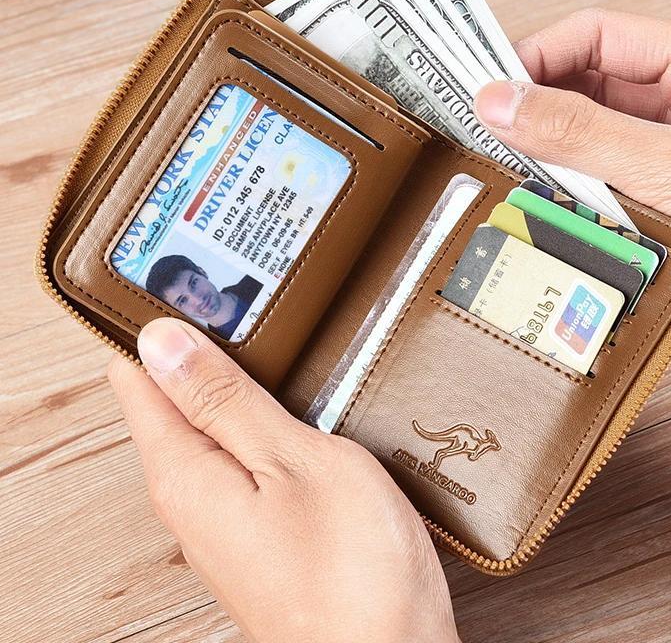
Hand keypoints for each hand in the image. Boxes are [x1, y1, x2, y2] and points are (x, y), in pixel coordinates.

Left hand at [107, 319, 459, 642]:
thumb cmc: (352, 569)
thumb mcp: (294, 460)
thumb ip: (225, 400)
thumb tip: (163, 342)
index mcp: (186, 472)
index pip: (137, 378)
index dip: (158, 326)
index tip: (189, 283)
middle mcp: (192, 495)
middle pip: (173, 398)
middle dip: (200, 348)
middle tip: (240, 298)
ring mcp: (226, 513)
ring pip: (212, 423)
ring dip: (236, 379)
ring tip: (270, 335)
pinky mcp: (259, 523)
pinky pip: (243, 452)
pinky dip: (260, 415)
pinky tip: (295, 399)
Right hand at [475, 9, 670, 394]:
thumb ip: (584, 133)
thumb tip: (504, 101)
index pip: (601, 37)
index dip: (540, 55)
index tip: (489, 88)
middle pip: (589, 91)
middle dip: (539, 112)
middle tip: (487, 136)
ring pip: (588, 148)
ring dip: (552, 164)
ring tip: (512, 178)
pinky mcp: (664, 215)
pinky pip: (599, 197)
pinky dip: (569, 205)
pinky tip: (547, 217)